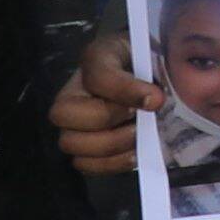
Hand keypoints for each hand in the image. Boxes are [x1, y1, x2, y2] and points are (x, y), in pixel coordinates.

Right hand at [50, 29, 149, 178]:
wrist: (153, 77)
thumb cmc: (151, 64)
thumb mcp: (153, 55)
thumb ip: (153, 71)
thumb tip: (154, 101)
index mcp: (95, 59)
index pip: (98, 75)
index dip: (125, 90)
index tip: (155, 99)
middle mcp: (74, 91)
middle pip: (64, 114)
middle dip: (106, 120)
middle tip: (139, 120)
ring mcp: (72, 122)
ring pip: (70, 142)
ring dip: (110, 146)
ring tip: (138, 137)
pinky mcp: (83, 147)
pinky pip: (84, 164)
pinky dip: (111, 163)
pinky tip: (134, 153)